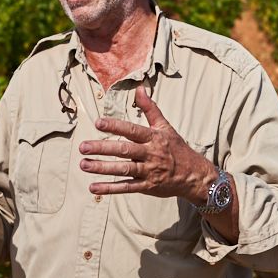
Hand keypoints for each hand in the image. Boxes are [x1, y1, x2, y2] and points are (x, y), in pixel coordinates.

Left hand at [79, 85, 215, 201]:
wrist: (195, 175)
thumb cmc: (177, 148)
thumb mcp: (165, 126)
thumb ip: (150, 108)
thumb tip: (139, 88)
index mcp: (154, 137)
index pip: (132, 130)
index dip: (115, 126)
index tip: (98, 123)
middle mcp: (151, 154)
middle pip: (125, 150)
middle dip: (103, 148)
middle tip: (82, 147)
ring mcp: (149, 171)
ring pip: (123, 169)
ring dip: (102, 168)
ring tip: (83, 165)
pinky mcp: (148, 187)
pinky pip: (127, 188)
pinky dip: (110, 189)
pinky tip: (94, 188)